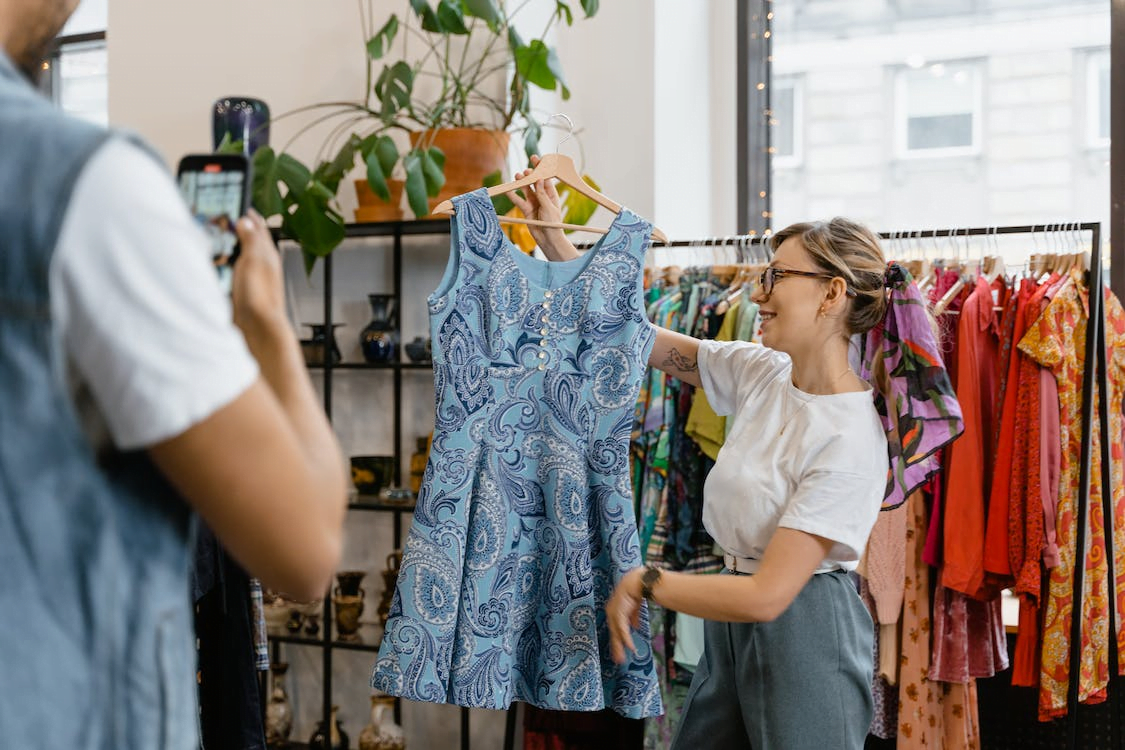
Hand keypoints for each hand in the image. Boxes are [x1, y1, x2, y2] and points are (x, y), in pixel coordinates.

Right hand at [231, 210, 287, 337]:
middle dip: (240, 226)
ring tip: (221, 233)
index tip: (239, 200)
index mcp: (267, 253)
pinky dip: (225, 261)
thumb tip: (246, 221)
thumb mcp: (255, 261)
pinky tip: (218, 261)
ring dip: (232, 243)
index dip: (249, 214)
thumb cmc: (259, 297)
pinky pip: (233, 269)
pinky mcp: (241, 289)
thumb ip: (251, 240)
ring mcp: (251, 277)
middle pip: (250, 240)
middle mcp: (261, 264)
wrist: (258, 328)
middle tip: (227, 215)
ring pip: (241, 254)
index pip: (259, 227)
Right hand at [508, 155, 572, 258]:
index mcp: (551, 194)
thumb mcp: (549, 208)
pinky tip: (508, 190)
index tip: (536, 159)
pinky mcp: (526, 210)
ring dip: (521, 183)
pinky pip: (518, 201)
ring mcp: (533, 203)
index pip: (545, 178)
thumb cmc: (553, 224)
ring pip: (526, 190)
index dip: (541, 168)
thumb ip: (542, 194)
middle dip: (530, 175)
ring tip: (517, 176)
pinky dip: (513, 196)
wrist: (548, 240)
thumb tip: (540, 179)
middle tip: (526, 171)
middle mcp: (542, 197)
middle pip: (534, 182)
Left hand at [606, 566, 644, 663]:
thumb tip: (635, 627)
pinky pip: (622, 629)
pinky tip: (629, 646)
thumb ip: (633, 618)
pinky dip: (626, 638)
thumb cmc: (634, 592)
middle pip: (614, 634)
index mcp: (614, 612)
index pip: (615, 629)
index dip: (617, 641)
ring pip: (616, 634)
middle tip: (618, 660)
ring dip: (619, 646)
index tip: (619, 651)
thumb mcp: (633, 608)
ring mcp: (614, 614)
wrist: (636, 581)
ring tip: (621, 658)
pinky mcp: (619, 613)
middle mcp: (611, 614)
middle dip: (616, 648)